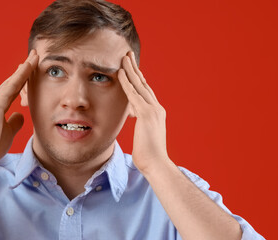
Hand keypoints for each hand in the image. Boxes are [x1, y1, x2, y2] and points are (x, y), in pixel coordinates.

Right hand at [0, 50, 38, 165]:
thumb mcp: (9, 131)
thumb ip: (14, 121)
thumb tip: (21, 114)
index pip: (15, 88)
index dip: (24, 78)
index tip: (33, 68)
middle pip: (14, 80)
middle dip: (26, 68)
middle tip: (36, 56)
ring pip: (14, 80)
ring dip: (25, 68)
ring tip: (35, 56)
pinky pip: (11, 86)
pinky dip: (21, 75)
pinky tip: (28, 66)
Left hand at [118, 52, 168, 172]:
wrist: (156, 164)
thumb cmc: (148, 154)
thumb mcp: (144, 134)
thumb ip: (140, 122)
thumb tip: (133, 115)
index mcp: (156, 113)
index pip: (145, 91)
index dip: (138, 78)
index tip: (132, 68)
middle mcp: (157, 108)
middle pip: (144, 84)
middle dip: (135, 68)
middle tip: (128, 54)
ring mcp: (153, 110)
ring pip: (140, 85)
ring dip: (131, 70)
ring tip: (124, 56)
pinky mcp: (146, 115)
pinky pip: (134, 95)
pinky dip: (127, 83)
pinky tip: (121, 72)